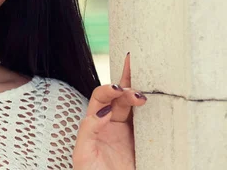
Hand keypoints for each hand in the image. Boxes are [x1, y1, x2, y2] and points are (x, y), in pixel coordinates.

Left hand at [73, 53, 146, 169]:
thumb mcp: (83, 153)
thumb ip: (88, 130)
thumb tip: (103, 111)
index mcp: (95, 123)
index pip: (101, 99)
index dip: (108, 90)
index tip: (117, 89)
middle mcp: (111, 124)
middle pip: (120, 99)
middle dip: (128, 90)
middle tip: (137, 94)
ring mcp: (128, 132)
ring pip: (134, 108)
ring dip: (140, 97)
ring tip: (145, 96)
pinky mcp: (143, 142)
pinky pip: (149, 124)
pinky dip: (154, 113)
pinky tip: (158, 105)